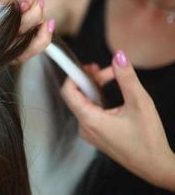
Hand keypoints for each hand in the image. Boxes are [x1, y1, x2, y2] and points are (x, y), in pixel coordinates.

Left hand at [61, 50, 174, 190]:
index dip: (75, 75)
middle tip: (108, 70)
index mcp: (90, 120)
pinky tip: (113, 96)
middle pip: (77, 95)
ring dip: (96, 89)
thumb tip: (119, 57)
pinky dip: (99, 100)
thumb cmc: (147, 140)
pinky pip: (90, 112)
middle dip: (91, 79)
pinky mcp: (96, 135)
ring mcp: (89, 132)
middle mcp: (85, 127)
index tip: (88, 66)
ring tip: (112, 78)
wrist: (154, 166)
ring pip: (85, 103)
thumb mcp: (140, 103)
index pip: (68, 92)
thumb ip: (127, 78)